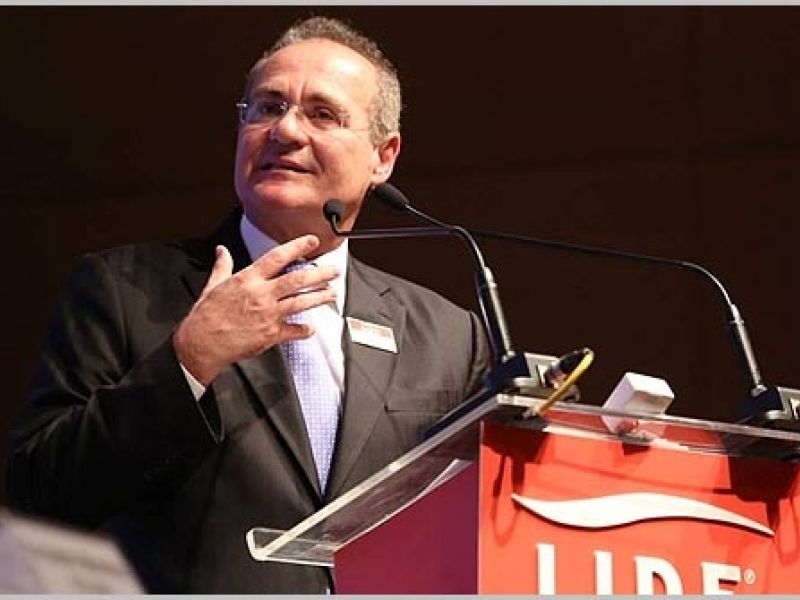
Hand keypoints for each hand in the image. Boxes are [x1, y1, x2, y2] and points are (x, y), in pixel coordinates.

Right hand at [173, 235, 337, 385]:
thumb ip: (222, 266)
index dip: (297, 247)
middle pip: (297, 280)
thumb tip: (222, 252)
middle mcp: (262, 295)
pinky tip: (311, 329)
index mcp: (248, 280)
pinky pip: (294, 331)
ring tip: (331, 294)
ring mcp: (269, 315)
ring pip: (301, 303)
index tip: (311, 241)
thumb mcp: (213, 285)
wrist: (202, 344)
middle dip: (319, 273)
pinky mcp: (271, 334)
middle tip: (333, 270)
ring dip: (319, 298)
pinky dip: (304, 330)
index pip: (277, 257)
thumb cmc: (206, 316)